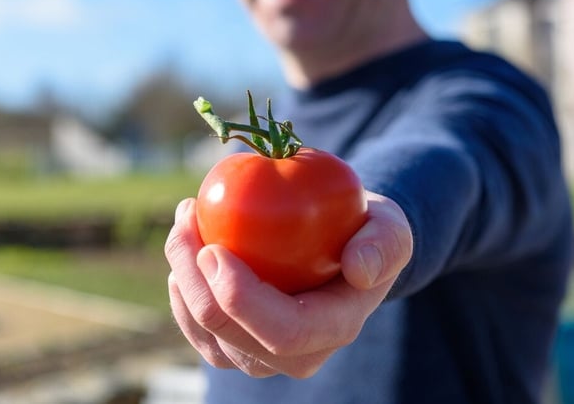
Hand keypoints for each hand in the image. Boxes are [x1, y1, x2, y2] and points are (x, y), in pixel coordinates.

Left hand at [164, 191, 411, 377]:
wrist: (347, 251)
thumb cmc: (368, 234)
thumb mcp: (391, 228)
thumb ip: (385, 244)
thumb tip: (359, 268)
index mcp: (334, 329)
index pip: (282, 331)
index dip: (241, 299)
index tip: (214, 249)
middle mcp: (294, 356)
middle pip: (229, 335)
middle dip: (195, 278)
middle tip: (186, 217)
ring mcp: (259, 355)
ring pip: (204, 332)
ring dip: (182, 276)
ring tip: (184, 220)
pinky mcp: (234, 344)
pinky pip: (195, 327)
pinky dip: (182, 287)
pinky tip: (183, 246)